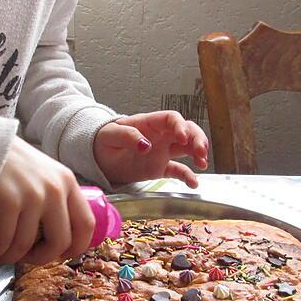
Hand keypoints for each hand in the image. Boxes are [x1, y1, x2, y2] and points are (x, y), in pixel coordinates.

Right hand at [0, 138, 94, 265]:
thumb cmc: (3, 158)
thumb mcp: (40, 170)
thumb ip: (52, 194)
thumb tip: (53, 230)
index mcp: (67, 181)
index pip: (86, 225)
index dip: (75, 248)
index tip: (59, 255)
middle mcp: (55, 189)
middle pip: (60, 242)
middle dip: (40, 258)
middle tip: (24, 258)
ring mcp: (32, 195)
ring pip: (27, 246)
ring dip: (10, 257)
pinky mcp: (8, 202)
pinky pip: (6, 241)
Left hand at [94, 111, 209, 187]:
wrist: (97, 157)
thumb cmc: (103, 140)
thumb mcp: (110, 135)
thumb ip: (127, 136)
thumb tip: (145, 145)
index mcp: (149, 123)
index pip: (171, 118)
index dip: (180, 126)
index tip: (183, 137)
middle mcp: (160, 135)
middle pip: (187, 131)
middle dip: (197, 138)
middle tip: (200, 151)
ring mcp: (163, 151)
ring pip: (187, 148)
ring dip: (198, 153)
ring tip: (202, 163)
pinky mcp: (161, 167)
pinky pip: (178, 170)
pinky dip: (188, 176)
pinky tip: (193, 183)